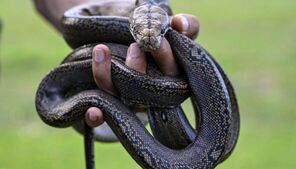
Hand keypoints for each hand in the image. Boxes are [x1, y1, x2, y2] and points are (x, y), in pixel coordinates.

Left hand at [85, 14, 199, 126]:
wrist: (127, 40)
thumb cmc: (152, 36)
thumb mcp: (169, 30)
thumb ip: (185, 25)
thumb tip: (179, 23)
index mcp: (171, 77)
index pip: (173, 73)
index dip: (166, 58)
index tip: (158, 40)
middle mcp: (152, 95)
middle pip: (146, 89)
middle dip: (138, 67)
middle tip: (134, 45)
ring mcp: (130, 103)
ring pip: (121, 97)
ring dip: (108, 77)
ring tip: (101, 50)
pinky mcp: (111, 108)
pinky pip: (104, 116)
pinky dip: (98, 117)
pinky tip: (93, 111)